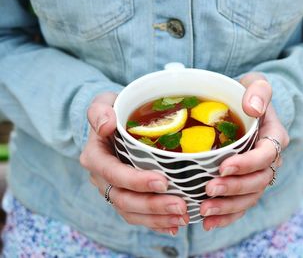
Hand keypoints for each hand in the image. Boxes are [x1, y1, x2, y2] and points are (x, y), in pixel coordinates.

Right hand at [80, 92, 188, 235]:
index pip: (113, 174)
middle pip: (124, 199)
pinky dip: (156, 222)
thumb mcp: (105, 102)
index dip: (136, 181)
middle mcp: (102, 178)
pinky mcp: (126, 196)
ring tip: (182, 218)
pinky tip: (175, 225)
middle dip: (152, 205)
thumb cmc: (114, 110)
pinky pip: (138, 215)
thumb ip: (100, 111)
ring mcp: (113, 190)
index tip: (163, 181)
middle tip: (180, 205)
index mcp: (96, 157)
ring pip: (131, 212)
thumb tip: (106, 124)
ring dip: (157, 218)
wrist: (116, 122)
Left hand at [201, 73, 289, 230]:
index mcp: (273, 137)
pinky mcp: (245, 184)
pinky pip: (240, 204)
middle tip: (209, 190)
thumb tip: (252, 109)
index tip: (223, 166)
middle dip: (234, 188)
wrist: (243, 105)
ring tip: (205, 210)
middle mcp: (268, 160)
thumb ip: (259, 91)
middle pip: (258, 181)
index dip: (247, 164)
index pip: (266, 156)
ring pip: (249, 197)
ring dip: (228, 207)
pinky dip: (226, 216)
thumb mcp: (255, 83)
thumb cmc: (247, 94)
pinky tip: (207, 222)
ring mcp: (257, 174)